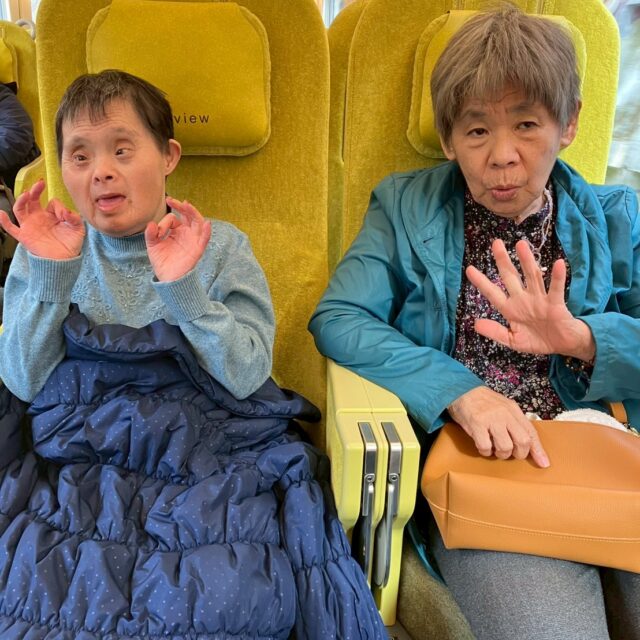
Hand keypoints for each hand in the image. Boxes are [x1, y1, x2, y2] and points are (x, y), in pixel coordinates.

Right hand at [0, 178, 84, 258]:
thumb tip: (65, 211)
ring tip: (26, 195)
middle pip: (33, 200)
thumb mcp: (78, 229)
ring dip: (21, 200)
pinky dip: (3, 221)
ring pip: (20, 209)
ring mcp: (30, 226)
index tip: (64, 214)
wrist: (64, 261)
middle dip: (35, 190)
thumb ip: (74, 218)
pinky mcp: (24, 236)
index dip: (58, 207)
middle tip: (39, 183)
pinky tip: (1, 214)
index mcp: (52, 215)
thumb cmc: (71, 244)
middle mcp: (39, 217)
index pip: (52, 203)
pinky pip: (10, 228)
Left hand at [145, 196, 211, 281]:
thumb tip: (151, 223)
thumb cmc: (162, 261)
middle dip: (182, 207)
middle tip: (172, 200)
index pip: (174, 219)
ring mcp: (193, 240)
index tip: (157, 231)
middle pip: (189, 215)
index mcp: (177, 230)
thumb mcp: (153, 245)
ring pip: (198, 222)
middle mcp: (187, 233)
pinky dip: (207, 232)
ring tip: (187, 205)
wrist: (167, 277)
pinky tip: (207, 224)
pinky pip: (204, 240)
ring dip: (194, 213)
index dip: (165, 222)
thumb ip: (151, 234)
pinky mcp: (197, 250)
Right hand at [448, 386, 549, 466]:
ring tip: (494, 449)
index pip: (531, 432)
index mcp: (513, 410)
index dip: (538, 450)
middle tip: (511, 454)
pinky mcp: (476, 424)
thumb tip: (526, 441)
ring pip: (505, 447)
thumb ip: (514, 421)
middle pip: (523, 441)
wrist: (460, 390)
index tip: (543, 463)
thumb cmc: (482, 401)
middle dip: (519, 454)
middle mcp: (505, 414)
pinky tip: (482, 446)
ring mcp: (491, 419)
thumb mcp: (503, 406)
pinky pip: (485, 447)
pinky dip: (485, 451)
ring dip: (501, 454)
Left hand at [466, 239, 594, 361]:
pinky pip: (556, 288)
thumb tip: (475, 324)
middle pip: (511, 277)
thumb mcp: (513, 340)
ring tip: (521, 244)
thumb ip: (496, 332)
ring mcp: (539, 299)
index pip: (493, 293)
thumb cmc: (537, 340)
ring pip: (532, 276)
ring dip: (527, 261)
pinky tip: (557, 263)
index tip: (469, 269)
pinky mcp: (555, 303)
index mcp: (510, 308)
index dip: (481, 282)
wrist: (562, 346)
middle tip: (495, 243)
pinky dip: (557, 277)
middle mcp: (523, 299)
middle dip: (503, 261)